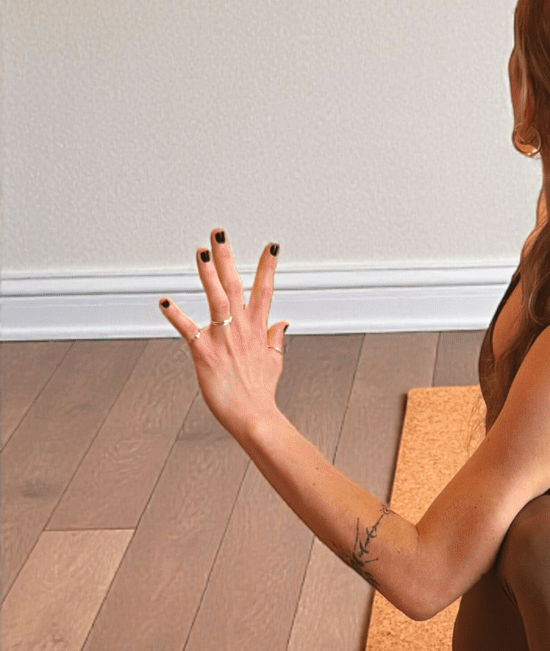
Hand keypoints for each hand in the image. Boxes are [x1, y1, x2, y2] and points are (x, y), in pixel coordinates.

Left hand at [160, 229, 288, 436]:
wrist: (254, 417)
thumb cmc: (261, 392)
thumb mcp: (275, 361)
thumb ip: (276, 338)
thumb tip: (283, 322)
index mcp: (258, 329)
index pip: (265, 290)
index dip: (268, 267)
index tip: (271, 246)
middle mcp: (242, 329)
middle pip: (235, 285)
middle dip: (226, 257)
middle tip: (219, 233)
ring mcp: (224, 339)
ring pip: (216, 298)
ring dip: (208, 274)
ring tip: (201, 251)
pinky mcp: (205, 353)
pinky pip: (188, 330)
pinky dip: (176, 315)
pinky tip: (165, 301)